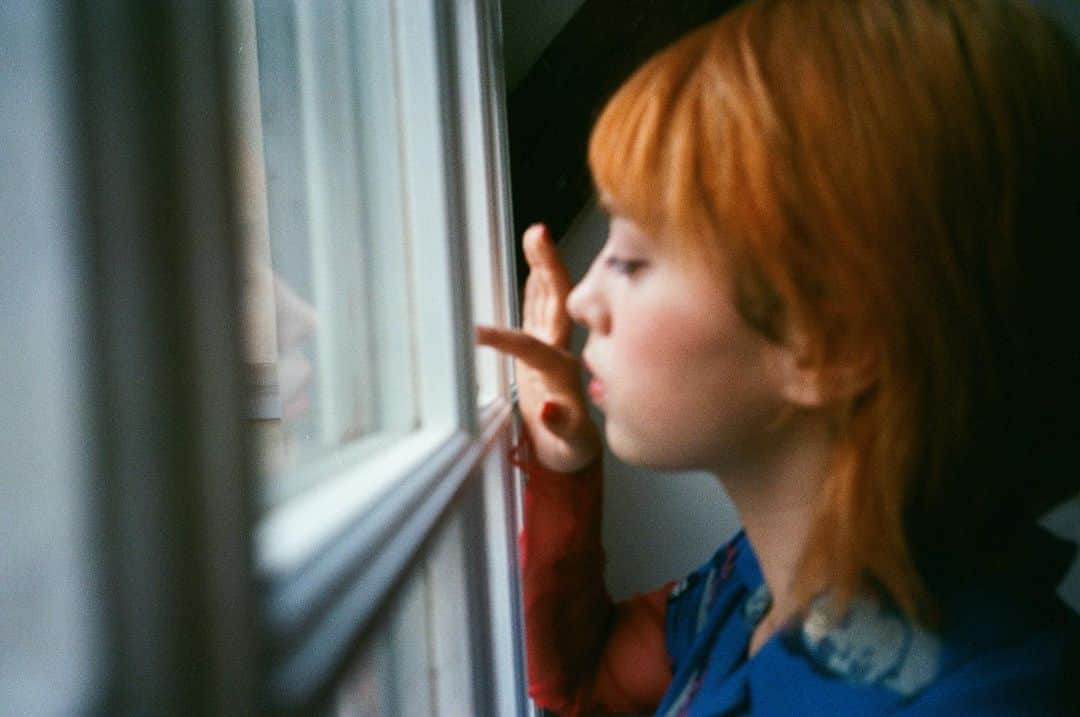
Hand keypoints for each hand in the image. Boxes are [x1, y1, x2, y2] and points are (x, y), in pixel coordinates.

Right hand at [476, 224, 600, 472]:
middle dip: (546, 268)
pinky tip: (533, 266)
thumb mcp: (569, 447)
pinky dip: (536, 286)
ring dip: (542, 267)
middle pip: (555, 303)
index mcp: (563, 374)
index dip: (506, 339)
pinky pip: (540, 310)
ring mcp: (551, 348)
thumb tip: (546, 410)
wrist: (575, 452)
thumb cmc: (571, 451)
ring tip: (535, 234)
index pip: (533, 347)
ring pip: (548, 300)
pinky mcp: (542, 350)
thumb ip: (560, 427)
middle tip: (537, 233)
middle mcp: (560, 353)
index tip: (477, 333)